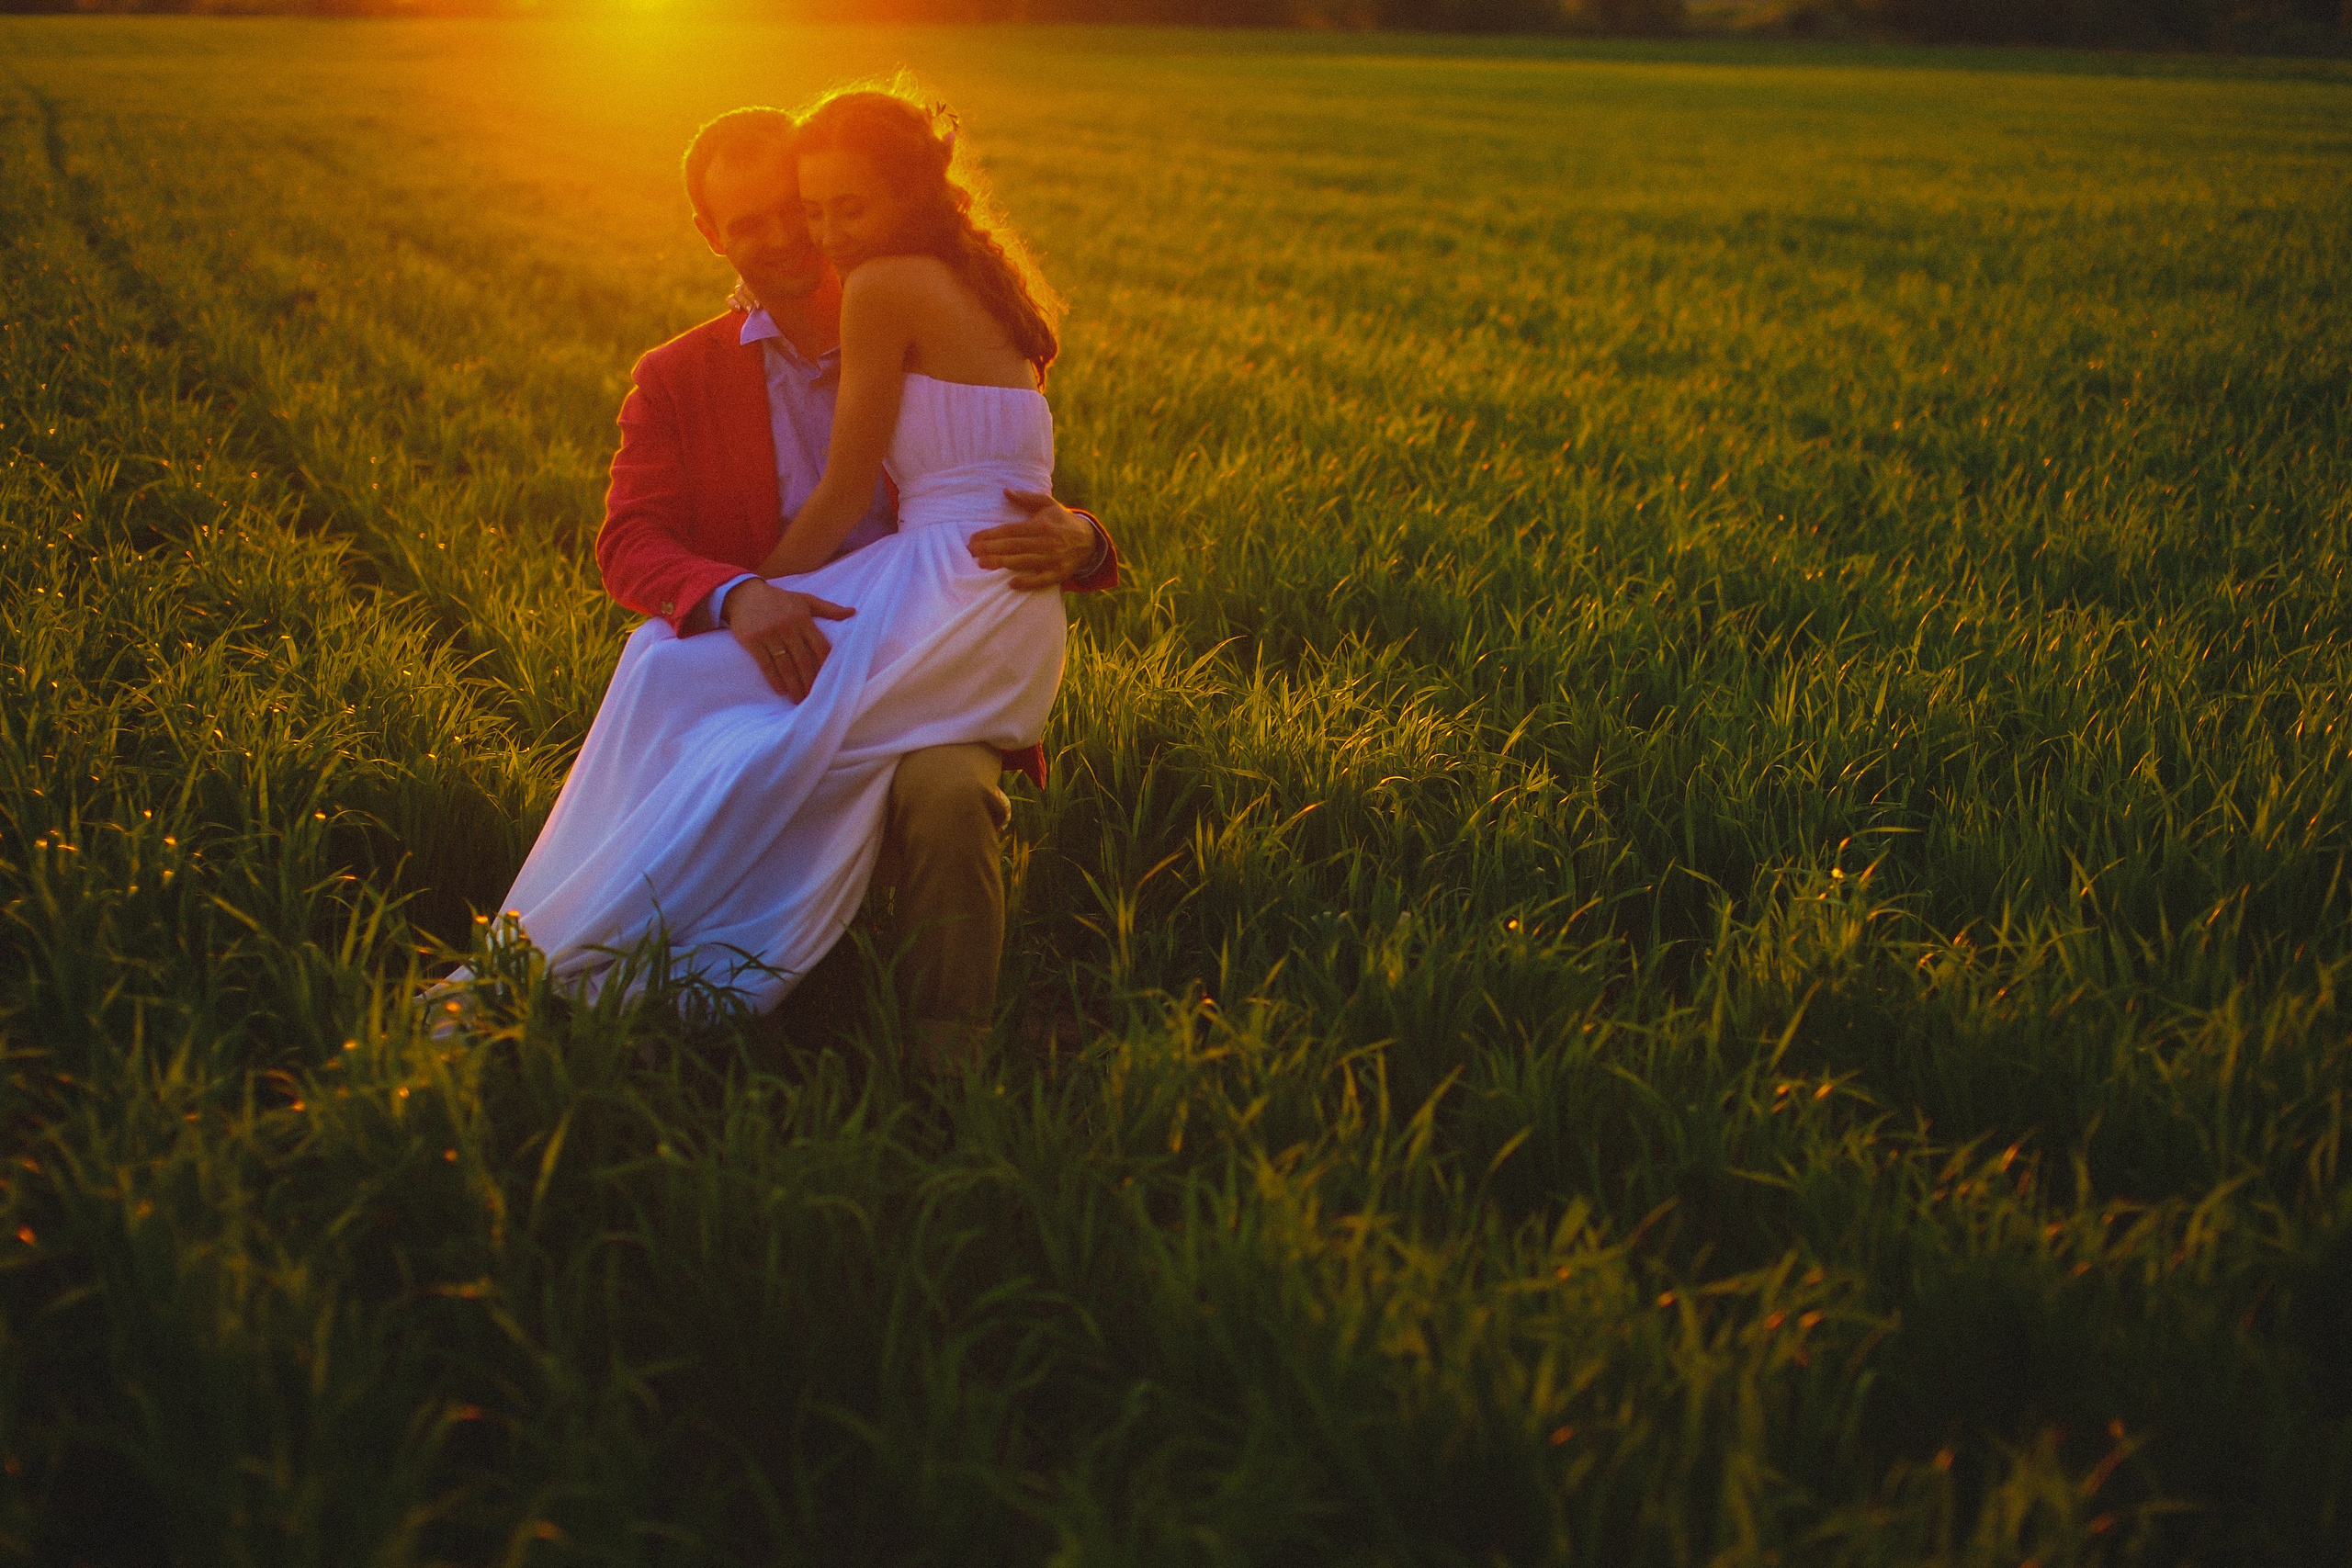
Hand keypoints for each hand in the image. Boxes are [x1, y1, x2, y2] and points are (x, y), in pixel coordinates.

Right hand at [722, 579, 854, 701]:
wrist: (743, 594)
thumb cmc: (778, 599)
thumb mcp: (804, 600)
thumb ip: (828, 608)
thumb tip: (852, 612)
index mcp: (802, 618)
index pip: (820, 646)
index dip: (825, 665)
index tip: (830, 681)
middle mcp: (787, 626)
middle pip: (803, 660)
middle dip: (809, 681)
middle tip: (814, 698)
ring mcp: (769, 634)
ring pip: (785, 665)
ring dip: (793, 685)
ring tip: (798, 699)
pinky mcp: (752, 640)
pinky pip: (765, 664)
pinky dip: (774, 679)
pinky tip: (780, 690)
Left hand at [971, 490, 1100, 589]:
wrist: (1089, 541)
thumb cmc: (1062, 521)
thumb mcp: (1048, 504)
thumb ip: (1026, 498)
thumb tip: (1006, 491)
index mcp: (1040, 525)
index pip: (1011, 530)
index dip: (991, 534)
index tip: (974, 539)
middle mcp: (1045, 542)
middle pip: (1013, 546)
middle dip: (991, 549)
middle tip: (971, 552)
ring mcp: (1052, 559)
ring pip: (1023, 562)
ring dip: (1002, 563)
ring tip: (982, 564)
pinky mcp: (1059, 574)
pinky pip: (1042, 580)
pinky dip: (1027, 582)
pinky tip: (1011, 583)